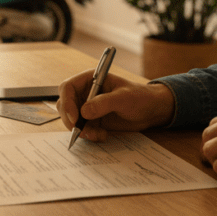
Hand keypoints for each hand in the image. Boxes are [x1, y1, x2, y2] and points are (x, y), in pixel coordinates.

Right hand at [57, 71, 174, 141]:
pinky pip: (82, 129)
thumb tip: (84, 112)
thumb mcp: (123, 98)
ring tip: (98, 135)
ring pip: (71, 120)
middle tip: (82, 131)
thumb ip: (104, 103)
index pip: (67, 88)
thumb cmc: (140, 97)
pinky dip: (89, 135)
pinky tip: (102, 136)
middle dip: (71, 120)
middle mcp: (85, 93)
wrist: (151, 111)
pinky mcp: (92, 120)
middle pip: (65, 105)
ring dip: (81, 130)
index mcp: (90, 80)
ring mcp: (88, 107)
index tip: (74, 118)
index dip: (67, 102)